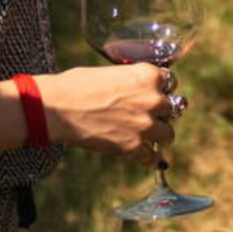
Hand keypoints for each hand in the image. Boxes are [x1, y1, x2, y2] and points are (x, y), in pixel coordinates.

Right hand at [36, 63, 175, 164]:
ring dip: (159, 135)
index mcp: (147, 75)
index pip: (170, 81)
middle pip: (173, 108)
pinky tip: (143, 156)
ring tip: (147, 136)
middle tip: (148, 115)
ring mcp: (145, 126)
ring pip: (169, 134)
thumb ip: (131, 82)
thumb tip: (135, 92)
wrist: (59, 108)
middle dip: (161, 112)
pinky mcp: (134, 148)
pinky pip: (153, 158)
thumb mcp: (111, 73)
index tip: (154, 94)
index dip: (161, 89)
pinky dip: (148, 158)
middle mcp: (153, 99)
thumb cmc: (77, 85)